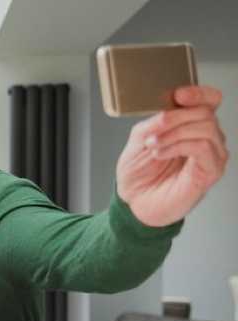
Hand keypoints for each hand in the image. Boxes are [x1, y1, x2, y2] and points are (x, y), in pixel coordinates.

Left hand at [117, 85, 228, 226]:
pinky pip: (203, 146)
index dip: (198, 93)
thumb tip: (169, 110)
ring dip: (174, 133)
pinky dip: (178, 146)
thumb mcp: (141, 137)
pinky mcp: (211, 170)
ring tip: (154, 146)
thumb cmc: (139, 173)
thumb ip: (156, 120)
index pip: (209, 100)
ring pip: (206, 127)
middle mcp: (207, 137)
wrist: (134, 201)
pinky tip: (161, 153)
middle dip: (174, 118)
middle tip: (152, 134)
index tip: (178, 95)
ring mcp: (212, 154)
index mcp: (191, 125)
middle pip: (205, 111)